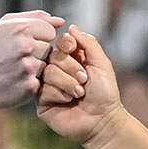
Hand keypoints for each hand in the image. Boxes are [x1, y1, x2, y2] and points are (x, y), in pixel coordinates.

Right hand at [0, 10, 63, 109]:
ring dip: (34, 69)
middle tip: (15, 59)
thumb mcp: (4, 26)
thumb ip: (34, 18)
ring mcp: (28, 68)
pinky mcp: (29, 88)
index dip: (38, 38)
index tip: (22, 44)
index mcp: (21, 28)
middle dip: (37, 54)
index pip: (51, 31)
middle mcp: (26, 47)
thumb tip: (61, 22)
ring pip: (46, 66)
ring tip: (13, 70)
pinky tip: (14, 82)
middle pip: (49, 49)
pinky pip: (41, 83)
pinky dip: (30, 83)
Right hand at [36, 26, 124, 147]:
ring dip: (66, 82)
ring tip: (79, 93)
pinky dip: (58, 94)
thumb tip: (71, 27)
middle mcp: (58, 70)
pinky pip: (42, 89)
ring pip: (46, 72)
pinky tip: (68, 101)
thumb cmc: (105, 94)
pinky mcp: (42, 101)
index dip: (65, 43)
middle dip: (69, 67)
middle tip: (84, 80)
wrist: (102, 120)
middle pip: (52, 56)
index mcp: (71, 59)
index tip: (73, 49)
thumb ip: (89, 43)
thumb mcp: (101, 63)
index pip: (60, 42)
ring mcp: (48, 85)